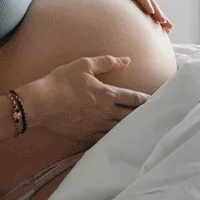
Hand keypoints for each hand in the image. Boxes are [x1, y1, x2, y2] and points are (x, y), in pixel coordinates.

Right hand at [17, 55, 151, 140]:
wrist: (40, 103)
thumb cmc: (61, 81)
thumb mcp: (84, 65)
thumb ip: (107, 62)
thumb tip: (126, 60)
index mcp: (108, 94)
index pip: (135, 98)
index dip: (149, 100)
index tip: (160, 101)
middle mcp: (106, 112)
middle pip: (132, 116)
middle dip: (145, 116)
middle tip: (157, 116)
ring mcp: (97, 126)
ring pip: (121, 129)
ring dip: (132, 127)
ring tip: (144, 128)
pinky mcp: (86, 135)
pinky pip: (106, 138)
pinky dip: (115, 137)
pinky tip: (121, 138)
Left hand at [77, 0, 172, 32]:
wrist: (76, 5)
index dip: (145, 0)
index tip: (151, 12)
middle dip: (157, 10)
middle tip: (164, 23)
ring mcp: (127, 3)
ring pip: (148, 8)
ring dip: (159, 17)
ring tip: (168, 28)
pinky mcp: (127, 13)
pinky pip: (143, 17)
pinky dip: (153, 23)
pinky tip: (162, 32)